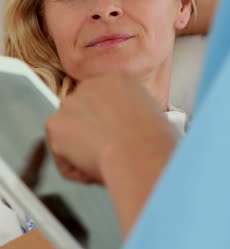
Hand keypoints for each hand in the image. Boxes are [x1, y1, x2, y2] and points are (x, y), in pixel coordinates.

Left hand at [46, 72, 171, 184]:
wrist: (140, 153)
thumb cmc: (155, 141)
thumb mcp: (154, 115)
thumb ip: (133, 114)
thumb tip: (132, 129)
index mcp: (120, 79)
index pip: (104, 98)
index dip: (110, 121)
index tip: (118, 135)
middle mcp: (92, 85)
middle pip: (84, 110)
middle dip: (92, 131)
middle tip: (108, 151)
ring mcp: (71, 103)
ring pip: (70, 132)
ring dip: (82, 149)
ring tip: (104, 161)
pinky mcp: (55, 125)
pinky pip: (61, 154)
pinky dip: (74, 168)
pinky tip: (94, 169)